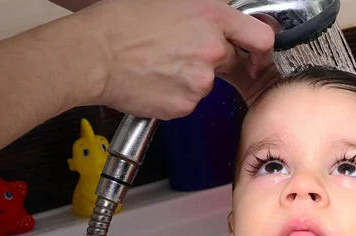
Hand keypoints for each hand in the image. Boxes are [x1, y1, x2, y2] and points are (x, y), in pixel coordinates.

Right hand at [78, 0, 274, 118]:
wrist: (94, 55)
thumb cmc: (120, 23)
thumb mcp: (167, 0)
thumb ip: (202, 13)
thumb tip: (216, 23)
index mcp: (211, 16)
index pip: (260, 38)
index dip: (260, 50)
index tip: (257, 57)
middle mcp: (212, 49)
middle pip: (230, 62)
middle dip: (213, 61)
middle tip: (181, 55)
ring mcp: (201, 82)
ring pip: (207, 84)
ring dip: (191, 78)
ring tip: (159, 65)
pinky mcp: (186, 105)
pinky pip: (189, 101)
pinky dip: (176, 95)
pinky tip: (155, 81)